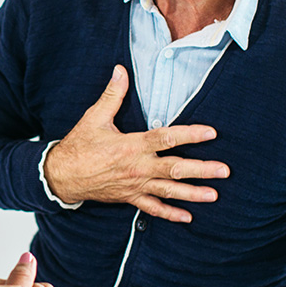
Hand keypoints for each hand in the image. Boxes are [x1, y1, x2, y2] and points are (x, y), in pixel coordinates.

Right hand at [43, 64, 229, 222]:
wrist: (61, 176)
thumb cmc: (78, 145)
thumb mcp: (94, 117)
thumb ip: (112, 94)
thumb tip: (120, 70)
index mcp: (131, 145)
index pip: (166, 138)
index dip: (190, 135)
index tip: (211, 133)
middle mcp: (137, 167)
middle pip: (175, 168)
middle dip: (201, 170)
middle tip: (224, 170)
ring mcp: (135, 185)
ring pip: (169, 191)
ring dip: (193, 194)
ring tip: (215, 195)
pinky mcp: (129, 197)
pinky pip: (153, 208)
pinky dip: (170, 214)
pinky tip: (188, 217)